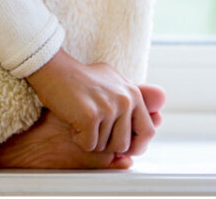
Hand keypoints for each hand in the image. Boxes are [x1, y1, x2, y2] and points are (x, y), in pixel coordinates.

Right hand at [26, 48, 156, 156]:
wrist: (53, 68)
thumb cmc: (80, 78)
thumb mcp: (112, 81)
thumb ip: (132, 95)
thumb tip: (161, 99)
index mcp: (132, 92)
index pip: (147, 131)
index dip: (135, 145)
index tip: (121, 147)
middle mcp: (125, 99)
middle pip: (125, 144)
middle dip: (108, 145)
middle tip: (93, 130)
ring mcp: (108, 107)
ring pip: (105, 146)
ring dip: (91, 140)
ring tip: (81, 119)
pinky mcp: (90, 116)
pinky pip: (88, 145)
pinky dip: (78, 139)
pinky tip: (72, 121)